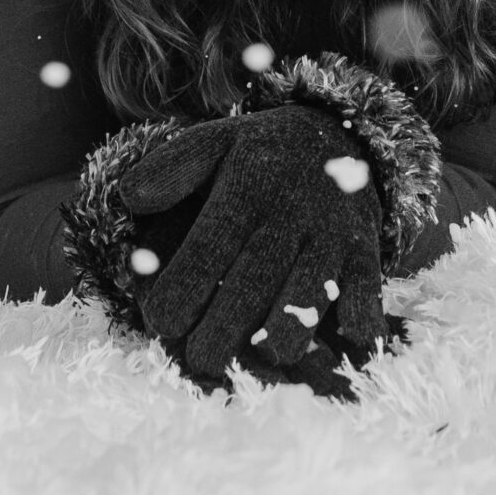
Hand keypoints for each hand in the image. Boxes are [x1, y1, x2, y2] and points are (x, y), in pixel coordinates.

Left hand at [121, 104, 388, 392]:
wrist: (341, 133)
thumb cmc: (262, 155)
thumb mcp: (214, 144)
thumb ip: (169, 170)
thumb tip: (127, 198)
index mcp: (247, 187)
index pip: (210, 245)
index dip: (183, 289)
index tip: (161, 321)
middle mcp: (290, 212)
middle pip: (254, 282)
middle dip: (223, 330)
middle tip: (200, 361)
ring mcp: (331, 233)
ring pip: (309, 293)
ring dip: (286, 332)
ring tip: (263, 357)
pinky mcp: (365, 250)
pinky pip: (368, 288)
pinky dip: (361, 316)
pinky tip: (348, 336)